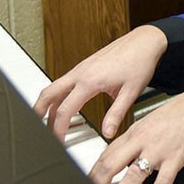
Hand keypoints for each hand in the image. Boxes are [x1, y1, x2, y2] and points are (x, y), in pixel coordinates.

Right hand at [33, 25, 167, 139]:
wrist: (145, 41)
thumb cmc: (139, 62)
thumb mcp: (130, 93)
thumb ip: (116, 114)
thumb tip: (107, 133)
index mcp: (90, 81)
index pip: (65, 110)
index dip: (58, 129)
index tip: (58, 142)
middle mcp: (81, 73)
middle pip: (48, 94)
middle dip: (38, 113)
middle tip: (38, 132)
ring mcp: (81, 68)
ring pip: (54, 86)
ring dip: (47, 104)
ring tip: (46, 122)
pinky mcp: (85, 66)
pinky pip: (64, 82)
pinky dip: (57, 96)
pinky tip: (62, 105)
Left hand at [89, 80, 183, 183]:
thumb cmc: (182, 111)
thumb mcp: (152, 119)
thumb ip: (137, 136)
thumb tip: (125, 149)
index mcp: (136, 130)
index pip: (108, 151)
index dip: (95, 168)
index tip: (88, 180)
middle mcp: (143, 140)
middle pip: (112, 163)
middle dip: (97, 182)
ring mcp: (158, 150)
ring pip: (133, 176)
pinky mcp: (175, 159)